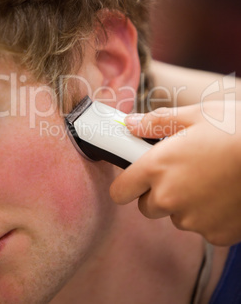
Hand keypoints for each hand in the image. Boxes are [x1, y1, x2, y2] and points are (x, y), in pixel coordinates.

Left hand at [110, 101, 240, 245]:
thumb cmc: (236, 128)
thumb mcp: (195, 115)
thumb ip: (156, 122)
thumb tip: (130, 124)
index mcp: (157, 168)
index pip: (120, 191)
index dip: (126, 184)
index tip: (133, 178)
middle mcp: (170, 198)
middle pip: (147, 206)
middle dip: (157, 192)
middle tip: (179, 172)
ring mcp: (194, 219)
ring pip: (176, 216)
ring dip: (184, 202)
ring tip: (208, 178)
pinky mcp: (217, 234)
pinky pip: (202, 226)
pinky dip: (208, 214)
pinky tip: (223, 193)